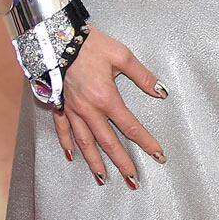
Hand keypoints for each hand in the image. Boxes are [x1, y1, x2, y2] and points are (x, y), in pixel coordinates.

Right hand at [52, 25, 167, 184]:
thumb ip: (142, 76)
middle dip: (122, 162)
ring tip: (102, 178)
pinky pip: (63, 129)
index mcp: (106, 98)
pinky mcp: (60, 105)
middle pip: (108, 142)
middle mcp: (89, 110)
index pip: (131, 126)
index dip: (146, 142)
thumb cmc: (90, 45)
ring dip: (94, 162)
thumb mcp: (121, 55)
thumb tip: (161, 91)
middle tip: (132, 181)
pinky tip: (71, 156)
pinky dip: (67, 144)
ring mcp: (72, 110)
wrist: (57, 38)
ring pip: (85, 142)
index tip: (158, 155)